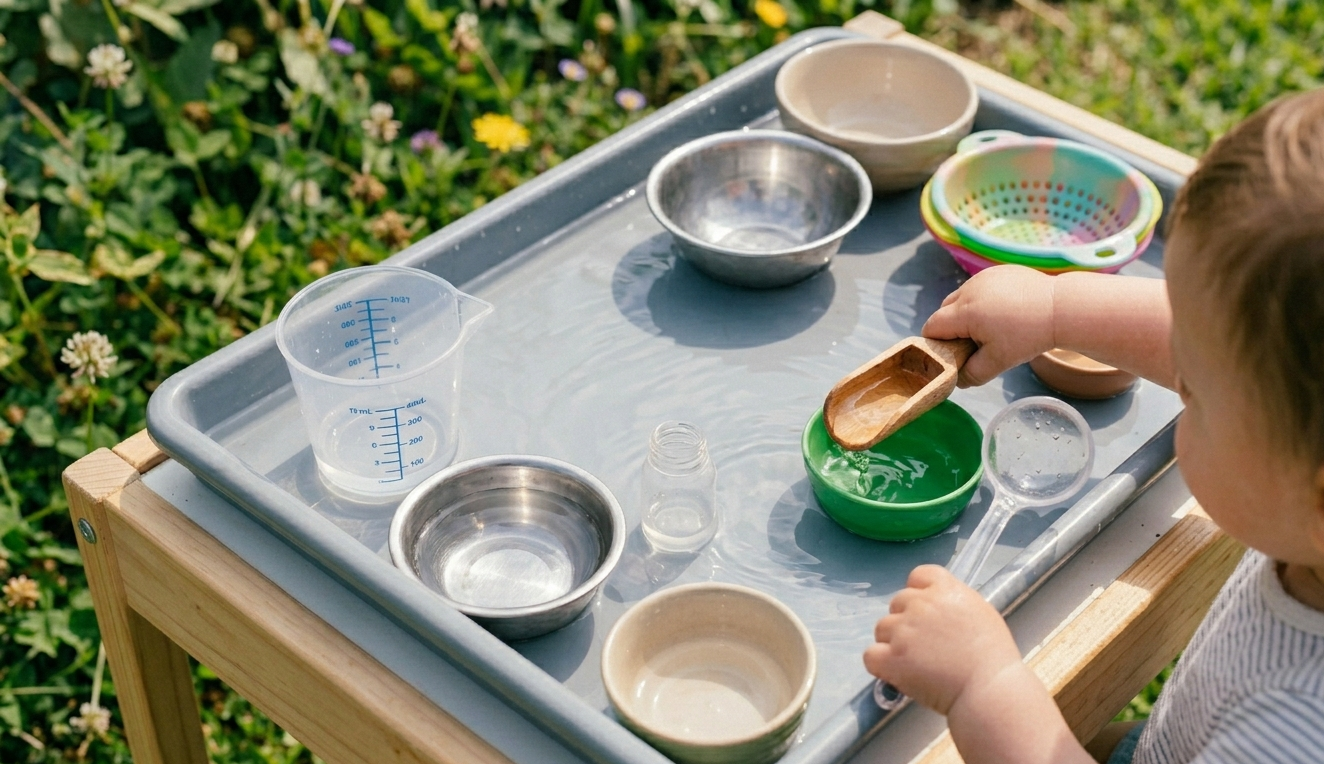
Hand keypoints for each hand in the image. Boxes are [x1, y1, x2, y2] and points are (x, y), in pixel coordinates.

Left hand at [863, 565, 1023, 714]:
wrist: (989, 688)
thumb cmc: (993, 656)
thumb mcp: (981, 613)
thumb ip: (954, 604)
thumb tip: (939, 609)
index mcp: (945, 589)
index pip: (918, 575)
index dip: (918, 592)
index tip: (925, 611)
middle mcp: (920, 604)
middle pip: (897, 602)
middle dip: (906, 621)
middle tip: (923, 645)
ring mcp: (903, 629)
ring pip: (882, 628)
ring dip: (892, 643)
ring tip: (913, 663)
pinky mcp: (891, 657)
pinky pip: (871, 655)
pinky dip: (880, 665)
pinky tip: (896, 673)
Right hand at [922, 265, 1055, 386]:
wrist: (1061, 308)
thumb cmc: (1029, 335)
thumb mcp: (998, 362)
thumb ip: (972, 374)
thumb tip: (959, 380)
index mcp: (964, 312)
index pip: (932, 327)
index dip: (937, 343)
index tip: (953, 353)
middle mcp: (969, 290)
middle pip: (944, 311)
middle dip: (951, 328)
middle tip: (974, 342)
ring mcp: (983, 277)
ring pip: (961, 297)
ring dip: (967, 312)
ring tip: (992, 326)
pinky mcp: (998, 271)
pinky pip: (979, 287)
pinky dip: (983, 299)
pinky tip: (1005, 311)